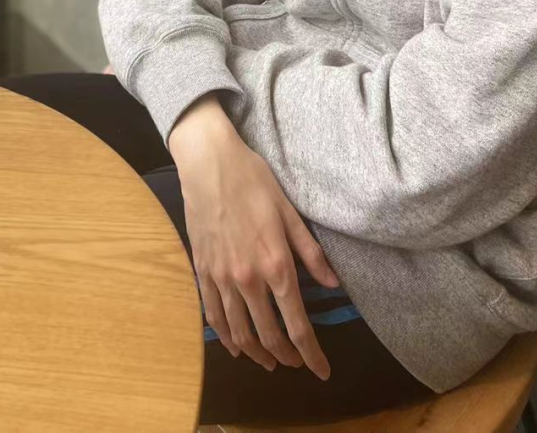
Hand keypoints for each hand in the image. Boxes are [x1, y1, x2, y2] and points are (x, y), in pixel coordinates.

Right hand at [171, 111, 338, 378]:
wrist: (209, 164)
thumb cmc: (254, 182)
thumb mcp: (289, 211)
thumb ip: (311, 252)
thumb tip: (333, 283)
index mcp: (276, 265)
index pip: (297, 323)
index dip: (311, 353)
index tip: (322, 371)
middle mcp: (248, 280)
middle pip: (269, 335)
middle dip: (287, 356)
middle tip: (297, 364)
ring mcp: (221, 278)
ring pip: (240, 332)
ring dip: (257, 353)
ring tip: (270, 361)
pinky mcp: (202, 271)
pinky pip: (214, 315)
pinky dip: (226, 336)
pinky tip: (235, 344)